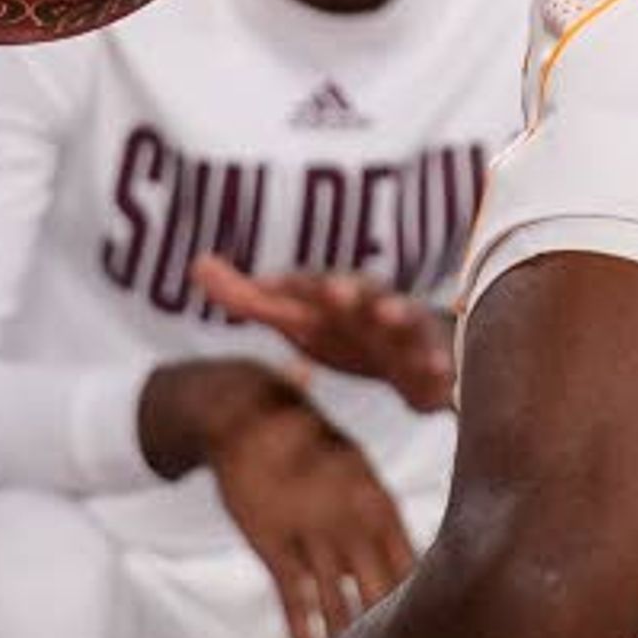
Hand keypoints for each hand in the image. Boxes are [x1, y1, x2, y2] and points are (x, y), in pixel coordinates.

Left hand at [190, 257, 456, 412]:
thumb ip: (252, 298)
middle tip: (334, 291)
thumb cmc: (350, 332)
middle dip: (348, 289)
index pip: (308, 287)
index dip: (291, 288)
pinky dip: (440, 365)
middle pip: (360, 293)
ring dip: (399, 314)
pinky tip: (438, 374)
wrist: (421, 354)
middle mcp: (372, 307)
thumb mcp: (299, 318)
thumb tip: (197, 264)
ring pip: (405, 320)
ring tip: (391, 315)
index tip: (269, 286)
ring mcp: (407, 332)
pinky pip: (439, 361)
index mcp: (336, 300)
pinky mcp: (434, 360)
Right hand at [204, 379, 416, 637]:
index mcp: (380, 503)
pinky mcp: (274, 546)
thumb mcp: (358, 473)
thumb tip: (413, 549)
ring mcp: (314, 534)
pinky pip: (294, 602)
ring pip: (341, 603)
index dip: (435, 600)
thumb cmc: (311, 447)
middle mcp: (354, 521)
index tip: (455, 636)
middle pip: (386, 589)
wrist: (252, 416)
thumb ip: (379, 516)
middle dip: (405, 632)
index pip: (416, 561)